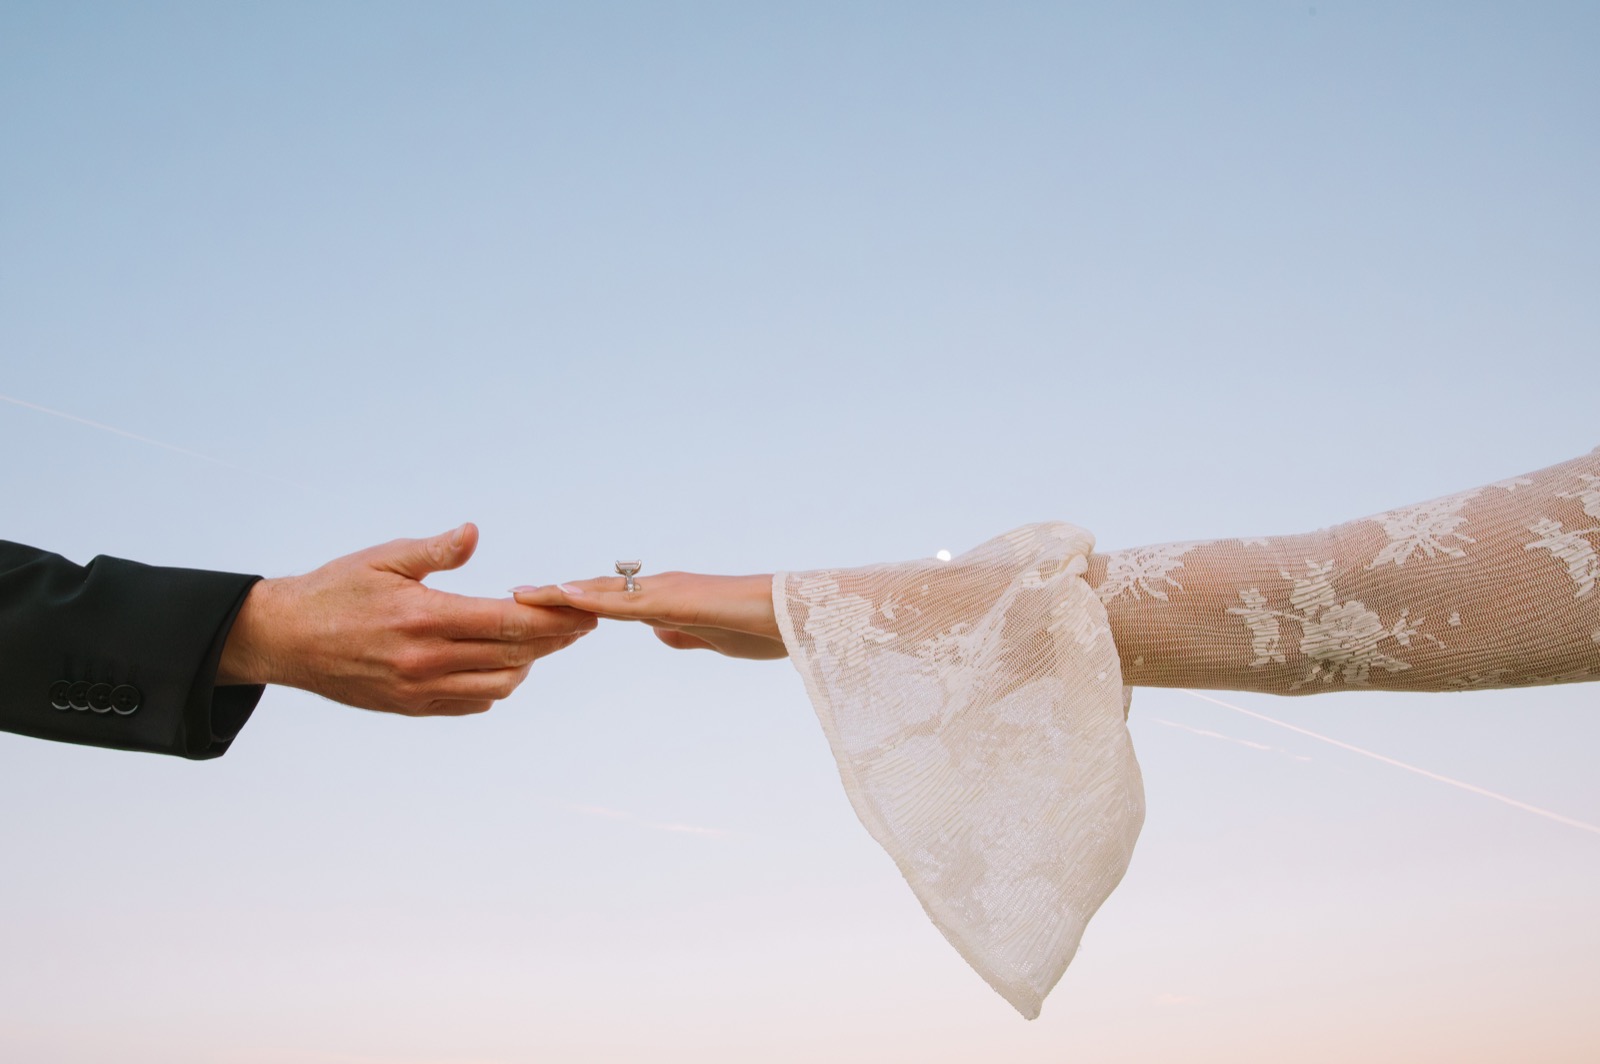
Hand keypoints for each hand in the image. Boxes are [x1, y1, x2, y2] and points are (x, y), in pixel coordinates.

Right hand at [218, 523, 597, 714]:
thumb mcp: (382, 560)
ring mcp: (419, 690)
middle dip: (555, 639)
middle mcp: (425, 660)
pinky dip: (495, 686)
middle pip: (514, 656)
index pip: (507, 622)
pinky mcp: (411, 707)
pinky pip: (471, 704)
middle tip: (580, 623)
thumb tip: (473, 532)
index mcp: (423, 618)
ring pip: (498, 686)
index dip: (553, 618)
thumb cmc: (335, 591)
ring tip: (538, 641)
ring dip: (526, 664)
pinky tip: (501, 663)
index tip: (583, 608)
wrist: (286, 640)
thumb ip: (434, 551)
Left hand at [513, 572, 786, 660]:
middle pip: (596, 591)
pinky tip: (566, 597)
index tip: (540, 607)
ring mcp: (666, 592)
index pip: (610, 603)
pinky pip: (626, 602)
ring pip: (602, 592)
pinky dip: (592, 599)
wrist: (793, 617)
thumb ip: (683, 634)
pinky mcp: (676, 601)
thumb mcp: (710, 639)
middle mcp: (659, 590)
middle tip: (512, 595)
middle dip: (554, 595)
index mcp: (666, 602)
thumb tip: (658, 635)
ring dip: (560, 593)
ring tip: (521, 594)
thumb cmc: (759, 628)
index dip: (573, 604)